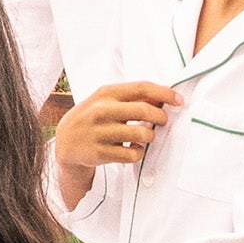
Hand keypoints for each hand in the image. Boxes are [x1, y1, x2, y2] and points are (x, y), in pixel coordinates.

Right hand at [53, 81, 182, 177]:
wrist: (65, 142)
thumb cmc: (92, 118)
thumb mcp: (106, 101)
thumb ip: (131, 98)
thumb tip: (162, 98)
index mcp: (105, 93)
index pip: (141, 88)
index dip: (164, 93)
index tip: (178, 100)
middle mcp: (101, 111)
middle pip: (144, 110)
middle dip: (161, 117)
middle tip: (163, 122)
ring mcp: (99, 132)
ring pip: (141, 135)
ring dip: (150, 137)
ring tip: (145, 137)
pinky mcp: (99, 153)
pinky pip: (132, 155)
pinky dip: (139, 153)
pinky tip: (134, 150)